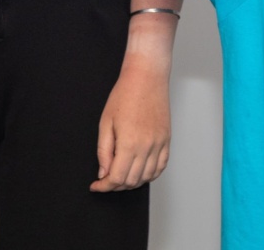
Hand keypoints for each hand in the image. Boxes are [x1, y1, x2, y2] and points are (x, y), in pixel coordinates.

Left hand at [90, 53, 170, 192]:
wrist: (146, 77)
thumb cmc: (124, 95)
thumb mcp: (105, 123)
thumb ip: (104, 151)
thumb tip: (104, 172)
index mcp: (129, 143)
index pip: (117, 178)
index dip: (104, 186)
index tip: (96, 185)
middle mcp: (147, 146)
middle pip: (132, 181)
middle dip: (116, 185)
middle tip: (106, 180)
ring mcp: (159, 143)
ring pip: (148, 176)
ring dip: (133, 182)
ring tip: (122, 176)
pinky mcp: (166, 139)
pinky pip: (161, 165)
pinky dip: (151, 174)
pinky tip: (140, 171)